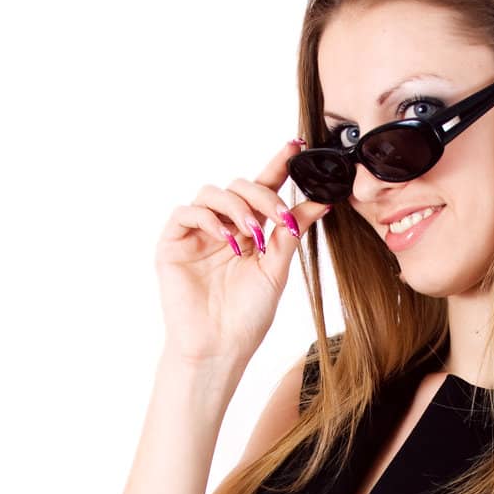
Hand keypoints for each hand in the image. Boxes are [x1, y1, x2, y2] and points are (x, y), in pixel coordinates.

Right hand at [155, 139, 332, 366]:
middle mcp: (222, 228)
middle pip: (239, 185)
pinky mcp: (173, 244)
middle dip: (261, 195)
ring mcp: (196, 235)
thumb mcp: (276, 270)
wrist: (219, 349)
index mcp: (249, 232)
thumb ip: (290, 233)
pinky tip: (226, 240)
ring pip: (212, 192)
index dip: (278, 165)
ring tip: (250, 236)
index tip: (298, 145)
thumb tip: (320, 201)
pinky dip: (208, 219)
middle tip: (277, 217)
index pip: (263, 190)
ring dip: (236, 207)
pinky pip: (186, 212)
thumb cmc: (247, 318)